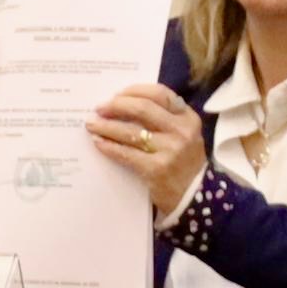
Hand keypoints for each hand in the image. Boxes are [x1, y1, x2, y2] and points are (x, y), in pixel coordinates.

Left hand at [84, 82, 209, 224]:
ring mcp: (169, 150)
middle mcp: (181, 131)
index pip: (160, 93)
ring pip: (130, 131)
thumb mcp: (185, 134)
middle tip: (100, 108)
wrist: (195, 196)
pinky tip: (98, 142)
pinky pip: (125, 153)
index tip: (117, 94)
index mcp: (188, 117)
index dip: (135, 91)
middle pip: (142, 108)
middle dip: (116, 105)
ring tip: (92, 124)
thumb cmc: (184, 162)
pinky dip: (108, 146)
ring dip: (106, 126)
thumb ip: (165, 118)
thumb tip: (125, 104)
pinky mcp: (156, 169)